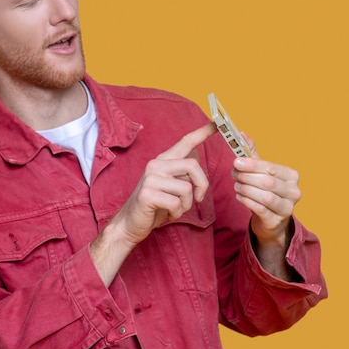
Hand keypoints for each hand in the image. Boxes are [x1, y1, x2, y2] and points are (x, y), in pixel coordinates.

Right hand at [90, 123, 216, 285]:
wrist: (131, 223)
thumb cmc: (154, 205)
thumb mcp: (170, 185)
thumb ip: (181, 171)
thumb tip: (196, 154)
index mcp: (163, 161)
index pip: (185, 142)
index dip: (202, 133)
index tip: (217, 124)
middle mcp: (156, 165)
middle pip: (193, 166)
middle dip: (202, 185)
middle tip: (199, 199)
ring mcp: (150, 179)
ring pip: (186, 189)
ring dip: (186, 205)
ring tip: (175, 209)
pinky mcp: (148, 194)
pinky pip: (176, 203)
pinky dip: (177, 213)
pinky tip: (167, 215)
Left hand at [232, 133, 301, 279]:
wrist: (270, 219)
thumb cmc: (265, 191)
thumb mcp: (260, 171)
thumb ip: (252, 153)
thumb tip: (241, 134)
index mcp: (292, 176)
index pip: (271, 168)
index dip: (252, 165)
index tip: (236, 162)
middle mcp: (294, 191)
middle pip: (268, 182)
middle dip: (248, 177)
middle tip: (234, 175)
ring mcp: (288, 208)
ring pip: (265, 196)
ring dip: (246, 190)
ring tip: (237, 186)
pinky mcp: (277, 221)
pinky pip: (260, 209)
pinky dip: (247, 201)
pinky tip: (239, 196)